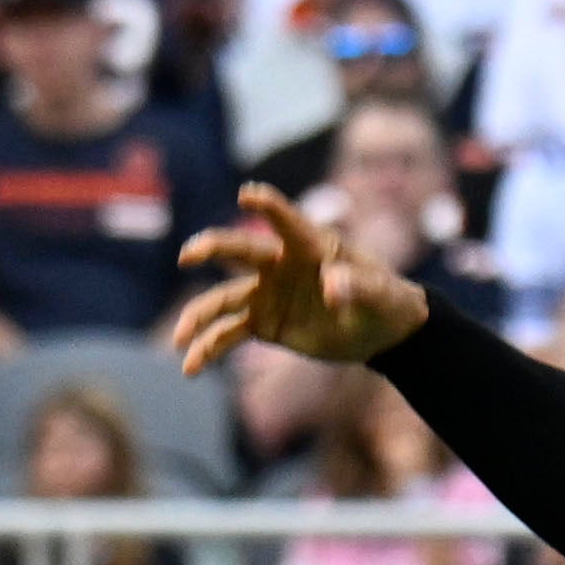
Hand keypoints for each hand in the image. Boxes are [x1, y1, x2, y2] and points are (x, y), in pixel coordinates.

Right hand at [172, 180, 429, 376]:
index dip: (268, 208)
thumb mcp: (380, 297)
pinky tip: (191, 367)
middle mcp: (280, 264)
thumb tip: (333, 286)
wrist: (378, 332)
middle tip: (189, 255)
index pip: (286, 222)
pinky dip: (209, 349)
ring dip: (199, 317)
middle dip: (213, 250)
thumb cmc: (384, 303)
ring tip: (180, 339)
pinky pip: (229, 334)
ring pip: (224, 300)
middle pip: (241, 252)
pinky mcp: (263, 323)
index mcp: (311, 247)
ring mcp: (267, 293)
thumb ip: (359, 287)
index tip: (247, 196)